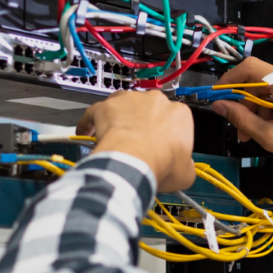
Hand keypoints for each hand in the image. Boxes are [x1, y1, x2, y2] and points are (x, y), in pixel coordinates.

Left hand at [76, 89, 196, 191]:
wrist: (135, 162)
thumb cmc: (161, 163)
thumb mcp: (186, 172)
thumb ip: (186, 165)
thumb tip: (183, 167)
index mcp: (180, 113)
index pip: (174, 120)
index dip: (167, 135)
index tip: (162, 146)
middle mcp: (156, 101)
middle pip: (149, 109)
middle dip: (144, 123)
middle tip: (139, 143)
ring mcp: (130, 100)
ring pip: (123, 104)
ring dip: (120, 117)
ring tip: (115, 136)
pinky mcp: (107, 106)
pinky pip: (95, 111)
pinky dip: (90, 121)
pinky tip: (86, 132)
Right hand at [211, 57, 272, 185]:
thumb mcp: (271, 137)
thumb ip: (242, 119)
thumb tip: (220, 106)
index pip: (251, 67)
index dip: (230, 79)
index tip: (218, 94)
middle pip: (258, 82)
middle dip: (244, 105)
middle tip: (238, 127)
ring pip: (268, 91)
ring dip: (256, 111)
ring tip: (253, 135)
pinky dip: (270, 110)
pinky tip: (268, 128)